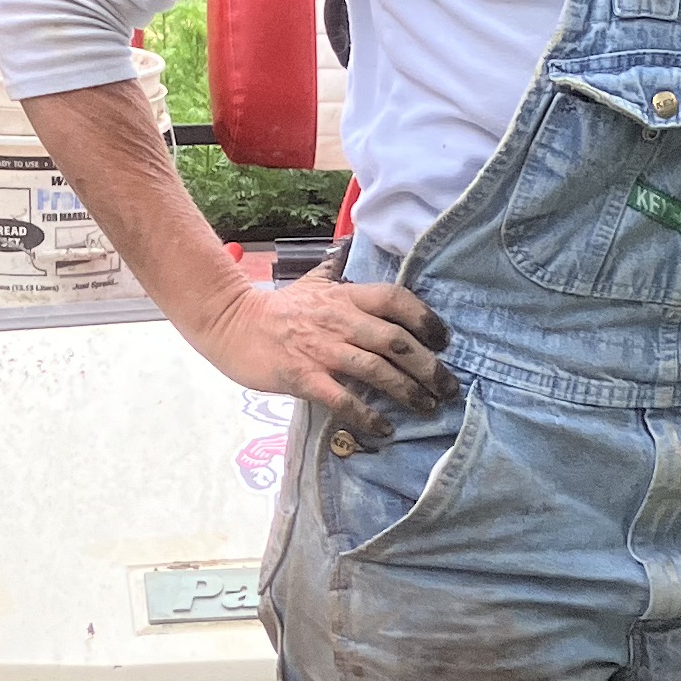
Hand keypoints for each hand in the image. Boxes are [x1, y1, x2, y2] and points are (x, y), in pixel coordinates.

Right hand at [201, 272, 453, 441]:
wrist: (233, 326)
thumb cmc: (277, 309)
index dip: (425, 318)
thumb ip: (335, 272)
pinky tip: (384, 428)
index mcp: (345, 296)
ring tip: (426, 407)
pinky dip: (367, 416)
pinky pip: (343, 399)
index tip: (444, 340)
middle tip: (448, 387)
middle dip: (429, 366)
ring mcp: (322, 350)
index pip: (396, 299)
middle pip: (395, 341)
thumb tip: (347, 251)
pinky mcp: (304, 377)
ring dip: (407, 392)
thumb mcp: (311, 283)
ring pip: (376, 370)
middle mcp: (339, 320)